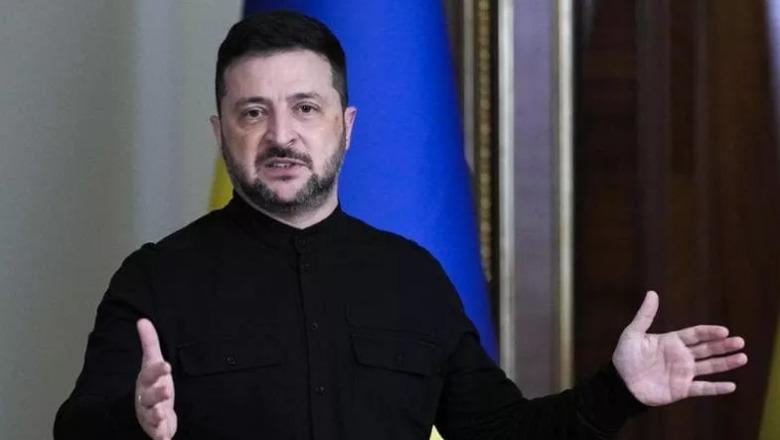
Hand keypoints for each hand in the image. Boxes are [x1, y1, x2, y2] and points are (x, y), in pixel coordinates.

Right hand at [135, 319, 176, 438]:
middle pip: (149, 396)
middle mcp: (146, 398)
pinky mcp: (156, 429)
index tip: (167, 365)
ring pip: (152, 416)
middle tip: (167, 390)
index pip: (150, 374)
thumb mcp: (152, 364)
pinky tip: (165, 439)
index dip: (157, 370)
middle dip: (157, 394)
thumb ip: (149, 343)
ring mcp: (150, 415)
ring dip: (157, 416)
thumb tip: (142, 320)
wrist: (144, 413)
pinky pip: (157, 434)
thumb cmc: (151, 385)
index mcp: (146, 382)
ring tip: (163, 415)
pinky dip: (160, 436)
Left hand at [612, 291, 747, 406]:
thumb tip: (652, 293)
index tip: (724, 331)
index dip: (710, 332)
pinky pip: (703, 388)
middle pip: (707, 349)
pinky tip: (731, 386)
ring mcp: (683, 373)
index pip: (696, 334)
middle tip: (740, 342)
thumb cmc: (625, 357)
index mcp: (672, 341)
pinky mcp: (682, 389)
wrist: (620, 383)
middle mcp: (681, 356)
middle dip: (724, 345)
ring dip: (726, 363)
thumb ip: (645, 315)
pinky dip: (717, 388)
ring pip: (710, 367)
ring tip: (742, 357)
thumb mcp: (633, 333)